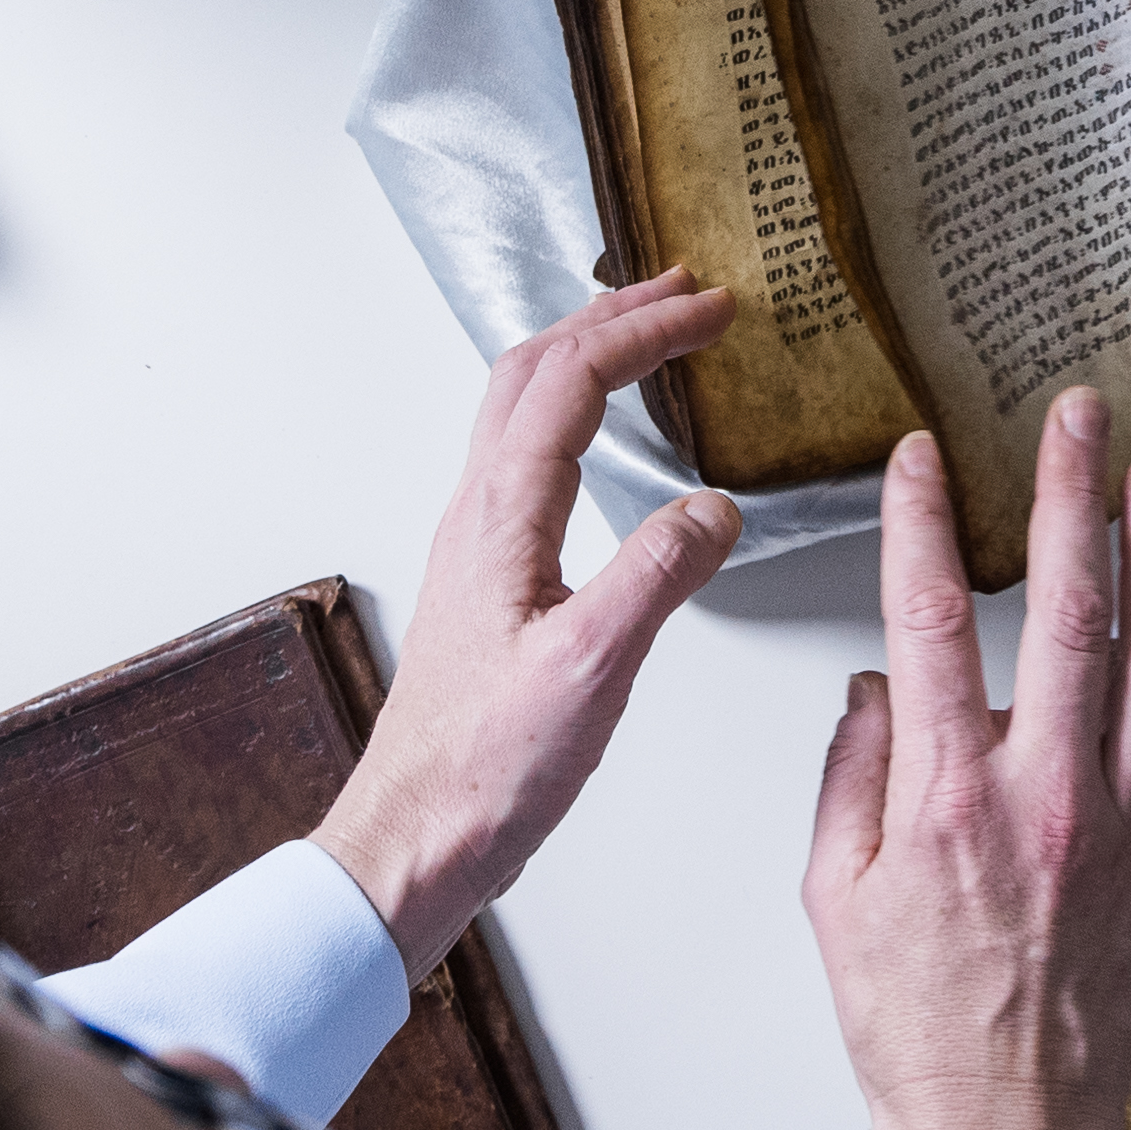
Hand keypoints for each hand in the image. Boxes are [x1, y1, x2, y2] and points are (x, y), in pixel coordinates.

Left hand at [310, 272, 747, 972]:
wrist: (415, 838)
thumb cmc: (485, 767)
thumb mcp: (592, 667)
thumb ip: (658, 576)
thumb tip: (716, 507)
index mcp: (501, 516)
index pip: (572, 380)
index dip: (645, 330)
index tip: (714, 307)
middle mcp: (479, 515)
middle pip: (533, 372)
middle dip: (611, 316)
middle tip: (684, 290)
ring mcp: (477, 546)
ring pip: (521, 411)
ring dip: (584, 356)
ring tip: (646, 337)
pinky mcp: (487, 583)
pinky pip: (527, 460)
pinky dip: (572, 415)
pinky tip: (602, 446)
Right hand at [800, 399, 1130, 1129]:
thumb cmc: (917, 1035)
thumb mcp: (834, 901)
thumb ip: (851, 780)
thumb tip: (876, 692)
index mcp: (947, 801)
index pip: (931, 621)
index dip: (921, 523)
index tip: (920, 457)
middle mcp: (1047, 796)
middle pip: (1067, 609)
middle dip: (1069, 495)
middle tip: (1075, 415)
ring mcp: (1124, 824)